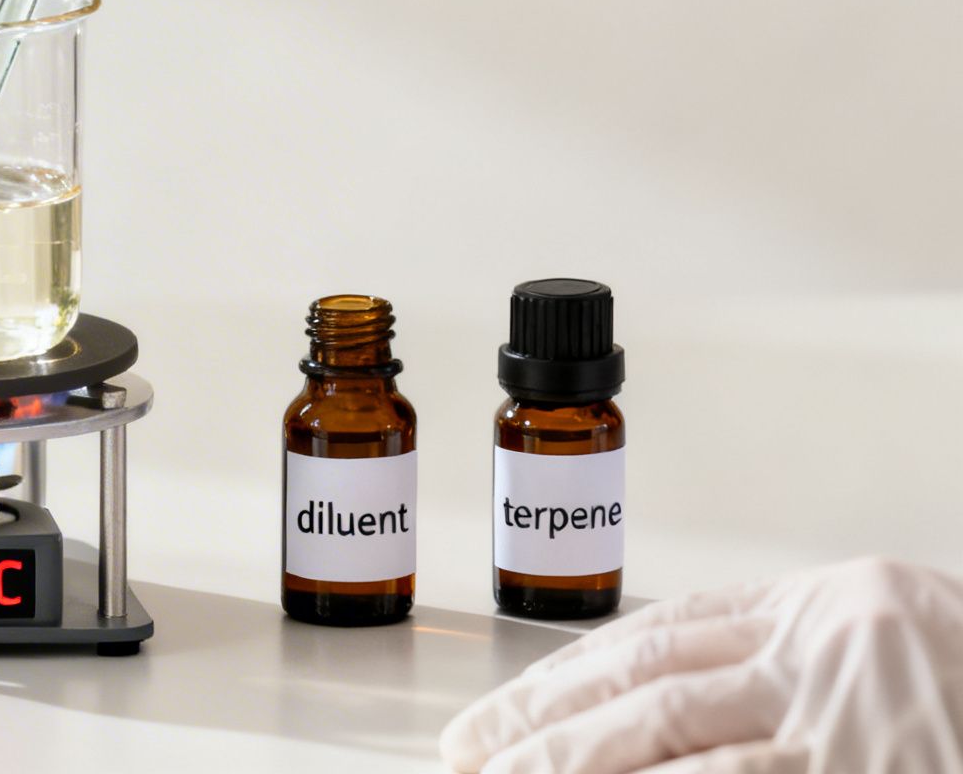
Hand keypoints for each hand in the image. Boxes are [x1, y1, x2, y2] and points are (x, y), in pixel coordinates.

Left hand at [440, 557, 962, 772]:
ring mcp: (853, 721)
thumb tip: (671, 721)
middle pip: (648, 685)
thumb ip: (796, 673)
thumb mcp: (898, 657)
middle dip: (542, 724)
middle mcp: (831, 648)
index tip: (500, 712)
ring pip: (671, 740)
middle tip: (466, 755)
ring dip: (572, 767)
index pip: (665, 635)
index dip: (570, 675)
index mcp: (832, 606)